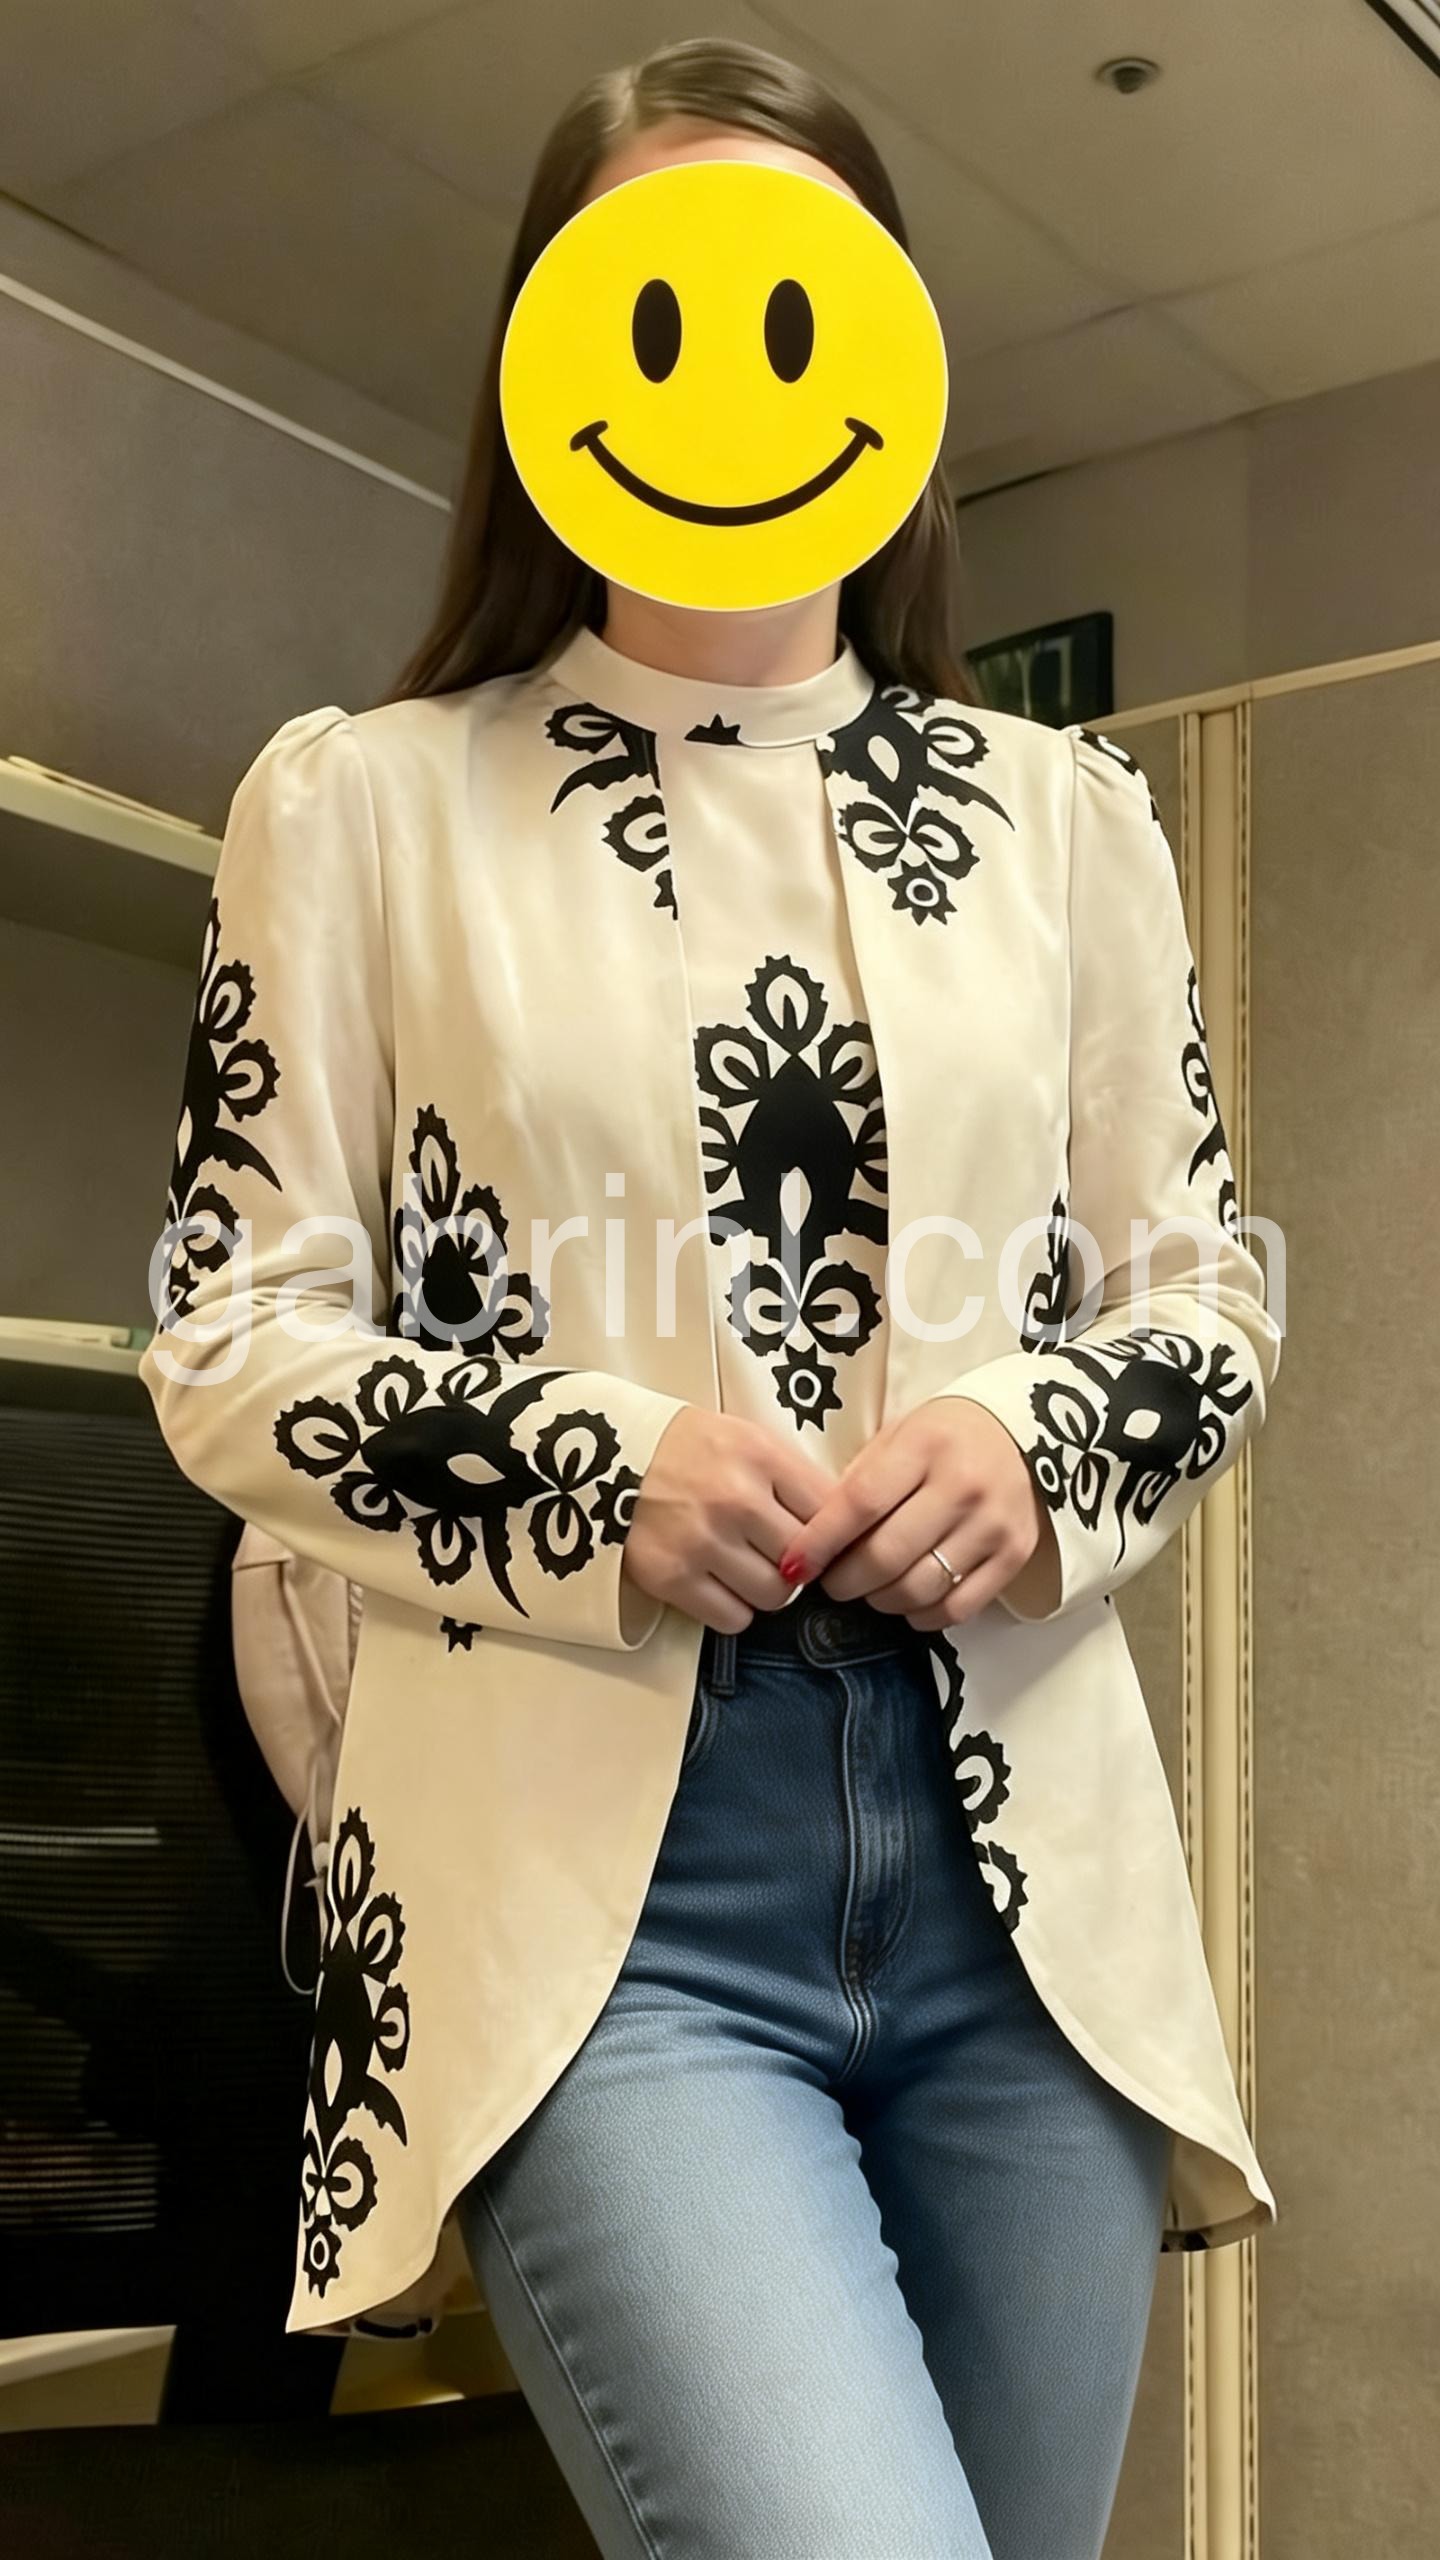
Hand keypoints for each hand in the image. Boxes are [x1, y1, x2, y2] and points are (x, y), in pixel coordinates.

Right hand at [621, 1407, 835, 1634]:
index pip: (830, 1510)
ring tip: (746, 1566)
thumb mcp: (745, 1438)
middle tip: (777, 1553)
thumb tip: (842, 1528)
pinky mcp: (672, 1578)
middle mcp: (736, 1499)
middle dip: (798, 1561)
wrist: (605, 1457)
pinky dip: (733, 1608)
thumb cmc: (686, 1448)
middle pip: (806, 1559)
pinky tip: (719, 1583)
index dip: (831, 1529)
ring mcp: (703, 1541)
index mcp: (760, 1455)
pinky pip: (733, 1618)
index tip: (820, 1535)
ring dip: (766, 1587)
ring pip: (775, 1594)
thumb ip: (792, 1476)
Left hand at [776, 1397, 1057, 1630]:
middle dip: (846, 1581)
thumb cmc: (945, 1437)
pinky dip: (923, 1615)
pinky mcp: (1014, 1555)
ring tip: (870, 1589)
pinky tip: (908, 1602)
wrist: (1023, 1433)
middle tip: (832, 1583)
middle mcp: (962, 1485)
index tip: (795, 1564)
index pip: (861, 1503)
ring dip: (881, 1600)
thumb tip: (816, 1539)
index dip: (821, 1541)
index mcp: (925, 1445)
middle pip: (887, 1555)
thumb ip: (860, 1481)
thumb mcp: (898, 1436)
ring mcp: (992, 1524)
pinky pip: (958, 1608)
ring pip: (919, 1589)